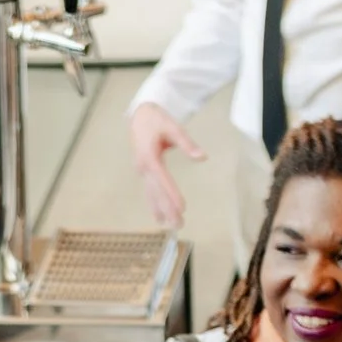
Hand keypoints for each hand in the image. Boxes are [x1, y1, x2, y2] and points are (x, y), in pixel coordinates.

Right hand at [129, 103, 205, 228]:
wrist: (139, 115)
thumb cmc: (156, 120)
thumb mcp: (173, 126)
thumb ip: (187, 143)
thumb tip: (202, 157)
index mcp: (149, 157)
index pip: (163, 180)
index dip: (172, 194)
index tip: (182, 208)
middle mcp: (143, 167)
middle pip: (156, 192)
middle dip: (167, 209)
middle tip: (179, 224)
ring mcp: (141, 171)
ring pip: (152, 194)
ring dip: (161, 211)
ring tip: (171, 226)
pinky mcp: (143, 173)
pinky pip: (149, 192)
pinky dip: (154, 205)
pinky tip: (159, 218)